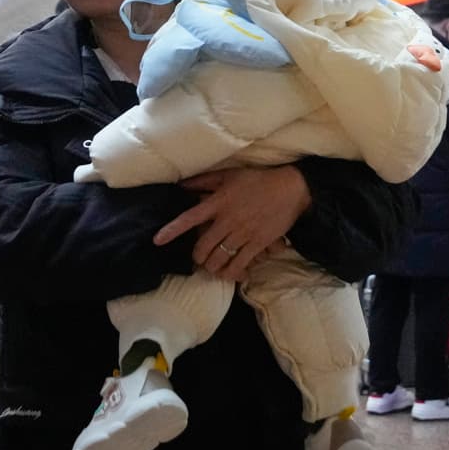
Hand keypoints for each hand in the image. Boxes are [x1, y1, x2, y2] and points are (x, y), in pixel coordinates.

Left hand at [154, 166, 310, 281]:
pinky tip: (230, 274)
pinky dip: (232, 272)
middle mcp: (228, 220)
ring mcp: (243, 233)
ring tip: (212, 268)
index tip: (157, 240)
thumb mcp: (229, 175)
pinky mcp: (258, 243)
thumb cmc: (257, 180)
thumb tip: (182, 185)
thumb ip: (204, 181)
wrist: (290, 188)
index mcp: (218, 202)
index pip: (190, 218)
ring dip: (212, 267)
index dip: (172, 230)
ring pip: (219, 258)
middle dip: (197, 257)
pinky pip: (240, 263)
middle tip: (198, 260)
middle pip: (203, 246)